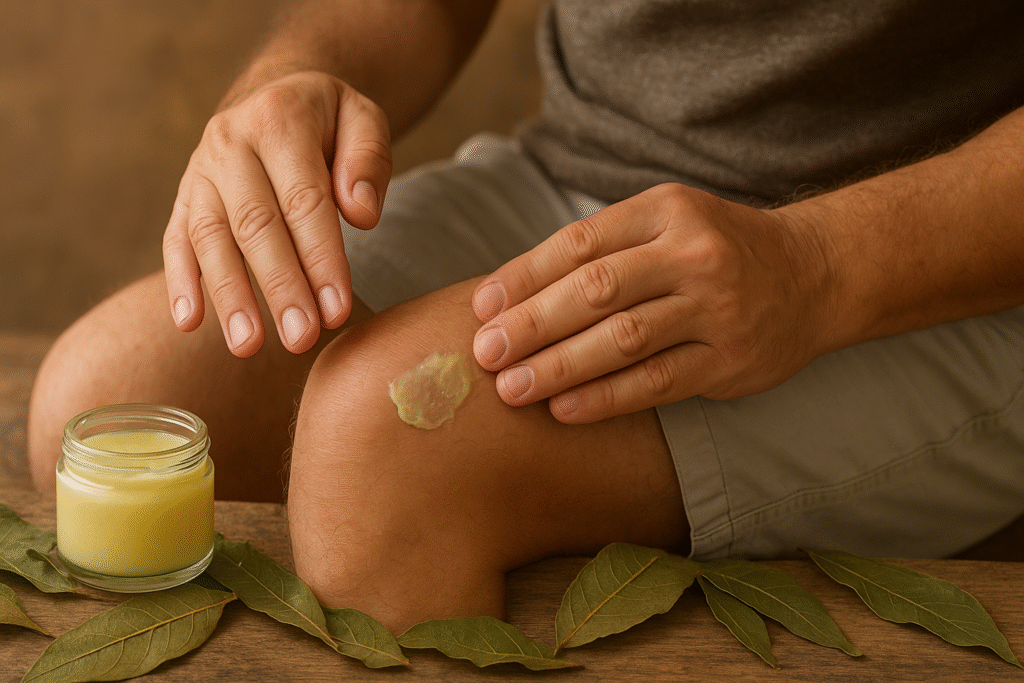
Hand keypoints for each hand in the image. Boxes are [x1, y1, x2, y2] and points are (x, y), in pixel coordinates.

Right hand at [162, 71, 391, 356]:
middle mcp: (230, 143)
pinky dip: (180, 282)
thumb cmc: (330, 121)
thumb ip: (370, 159)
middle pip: (255, 225)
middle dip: (279, 287)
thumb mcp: (364, 119)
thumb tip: (362, 214)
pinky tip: (189, 324)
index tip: (338, 310)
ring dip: (229, 296)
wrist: (277, 94)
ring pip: (210, 238)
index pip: (304, 201)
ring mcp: (200, 171)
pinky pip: (176, 240)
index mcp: (279, 120)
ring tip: (248, 346)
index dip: (321, 259)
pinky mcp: (184, 196)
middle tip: (300, 339)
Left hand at [471, 183, 836, 422]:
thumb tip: (510, 295)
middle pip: (598, 289)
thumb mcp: (664, 223)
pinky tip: (565, 410)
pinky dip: (607, 398)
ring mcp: (717, 308)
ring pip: (625, 339)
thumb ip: (601, 249)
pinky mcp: (731, 360)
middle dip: (533, 324)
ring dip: (561, 367)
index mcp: (666, 210)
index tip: (481, 308)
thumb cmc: (714, 248)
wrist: (813, 273)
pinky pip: (659, 382)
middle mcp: (693, 254)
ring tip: (512, 389)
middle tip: (485, 355)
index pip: (580, 242)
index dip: (524, 277)